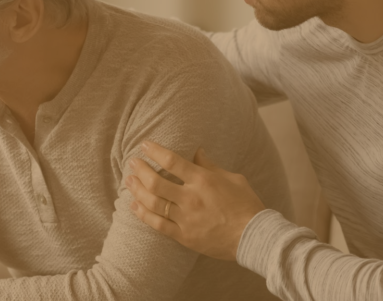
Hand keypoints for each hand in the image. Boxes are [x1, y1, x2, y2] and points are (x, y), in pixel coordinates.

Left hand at [126, 141, 265, 260]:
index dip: (155, 151)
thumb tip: (197, 151)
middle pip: (155, 181)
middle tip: (132, 162)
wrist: (253, 237)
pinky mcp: (183, 236)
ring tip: (129, 181)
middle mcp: (190, 198)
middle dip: (140, 170)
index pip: (172, 161)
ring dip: (137, 190)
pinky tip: (134, 205)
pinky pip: (157, 224)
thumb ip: (210, 166)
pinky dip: (143, 214)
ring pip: (152, 202)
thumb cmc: (246, 205)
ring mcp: (185, 218)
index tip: (144, 145)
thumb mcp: (233, 178)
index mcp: (203, 181)